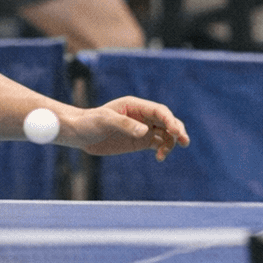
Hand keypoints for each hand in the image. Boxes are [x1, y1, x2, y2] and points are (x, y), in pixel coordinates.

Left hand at [67, 96, 189, 159]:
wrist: (79, 133)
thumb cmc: (90, 122)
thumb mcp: (105, 121)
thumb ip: (125, 125)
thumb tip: (145, 131)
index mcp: (135, 105)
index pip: (159, 111)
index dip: (170, 120)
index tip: (176, 131)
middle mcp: (142, 116)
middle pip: (167, 120)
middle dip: (177, 130)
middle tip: (183, 141)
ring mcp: (142, 129)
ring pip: (165, 133)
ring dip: (171, 142)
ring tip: (164, 154)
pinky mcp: (139, 141)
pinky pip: (158, 144)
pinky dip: (163, 149)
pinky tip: (160, 157)